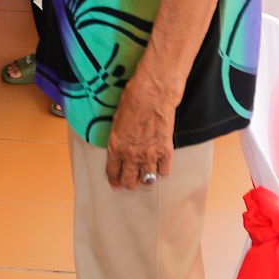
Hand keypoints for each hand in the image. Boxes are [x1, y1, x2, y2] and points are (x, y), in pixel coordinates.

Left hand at [105, 72, 175, 189]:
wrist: (153, 94)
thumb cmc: (133, 100)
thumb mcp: (117, 120)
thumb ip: (118, 138)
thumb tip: (121, 146)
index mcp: (116, 147)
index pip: (113, 172)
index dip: (115, 180)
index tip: (116, 184)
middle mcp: (131, 155)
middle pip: (129, 181)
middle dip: (129, 183)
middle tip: (131, 181)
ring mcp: (149, 155)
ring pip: (146, 180)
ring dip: (146, 178)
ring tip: (146, 174)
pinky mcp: (165, 152)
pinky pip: (163, 172)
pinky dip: (162, 170)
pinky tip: (160, 165)